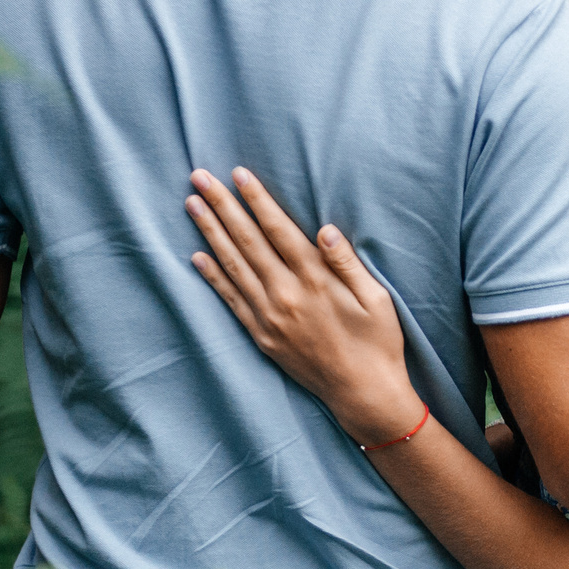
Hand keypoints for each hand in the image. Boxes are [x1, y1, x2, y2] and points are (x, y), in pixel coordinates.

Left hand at [185, 168, 425, 445]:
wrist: (362, 395)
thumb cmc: (377, 343)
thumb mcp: (375, 298)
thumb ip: (346, 262)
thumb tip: (324, 229)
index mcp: (315, 281)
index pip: (278, 230)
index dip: (257, 200)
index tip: (238, 174)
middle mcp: (285, 295)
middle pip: (247, 241)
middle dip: (222, 206)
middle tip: (200, 177)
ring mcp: (269, 317)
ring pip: (233, 265)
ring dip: (210, 232)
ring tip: (191, 204)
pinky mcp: (262, 336)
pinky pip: (231, 300)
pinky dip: (213, 277)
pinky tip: (197, 256)